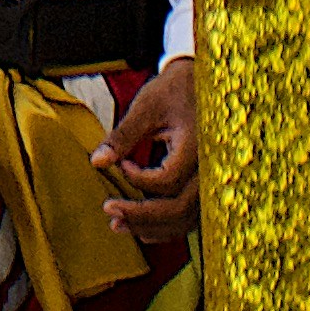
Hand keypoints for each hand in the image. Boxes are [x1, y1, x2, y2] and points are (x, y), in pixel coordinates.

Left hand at [96, 50, 199, 252]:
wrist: (201, 82)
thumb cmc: (174, 90)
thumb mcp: (146, 106)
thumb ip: (123, 136)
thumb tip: (97, 162)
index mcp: (197, 147)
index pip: (167, 180)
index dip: (138, 179)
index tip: (122, 164)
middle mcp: (210, 170)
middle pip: (178, 208)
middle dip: (141, 215)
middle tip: (109, 211)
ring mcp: (213, 181)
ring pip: (186, 218)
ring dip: (152, 226)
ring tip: (118, 224)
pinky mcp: (208, 186)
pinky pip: (191, 215)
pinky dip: (167, 224)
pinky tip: (143, 228)